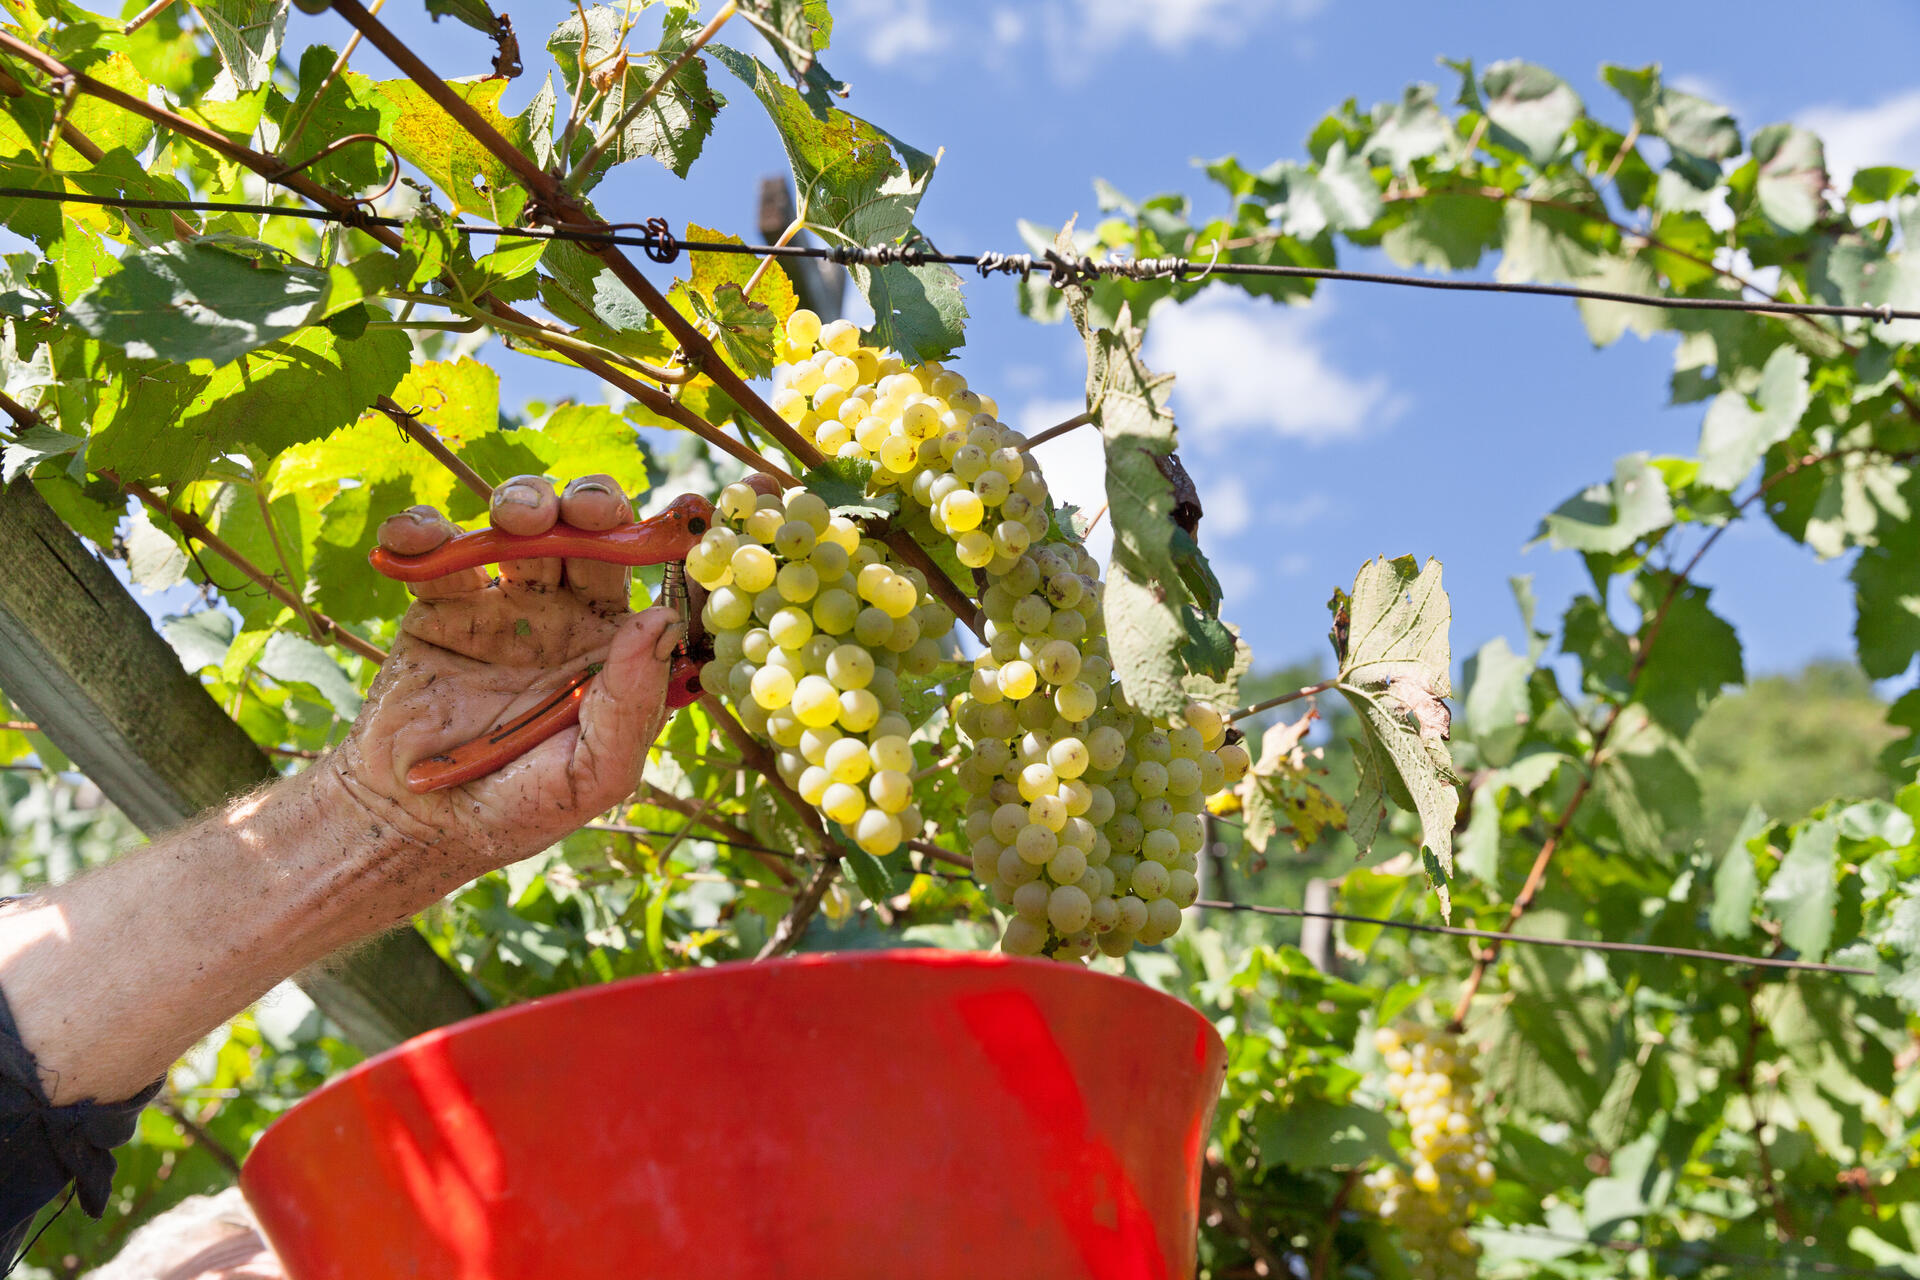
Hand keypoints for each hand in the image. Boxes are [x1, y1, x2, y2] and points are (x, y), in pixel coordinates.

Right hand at [323, 474, 684, 895]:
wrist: (418, 823)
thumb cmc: (521, 807)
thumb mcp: (593, 774)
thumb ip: (631, 704)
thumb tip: (661, 620)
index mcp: (618, 645)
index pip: (657, 580)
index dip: (670, 539)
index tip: (682, 513)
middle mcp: (569, 612)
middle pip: (592, 532)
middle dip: (593, 506)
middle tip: (585, 510)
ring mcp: (503, 601)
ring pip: (523, 524)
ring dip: (523, 502)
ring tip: (514, 520)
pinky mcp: (438, 603)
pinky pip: (436, 548)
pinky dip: (426, 529)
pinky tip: (424, 539)